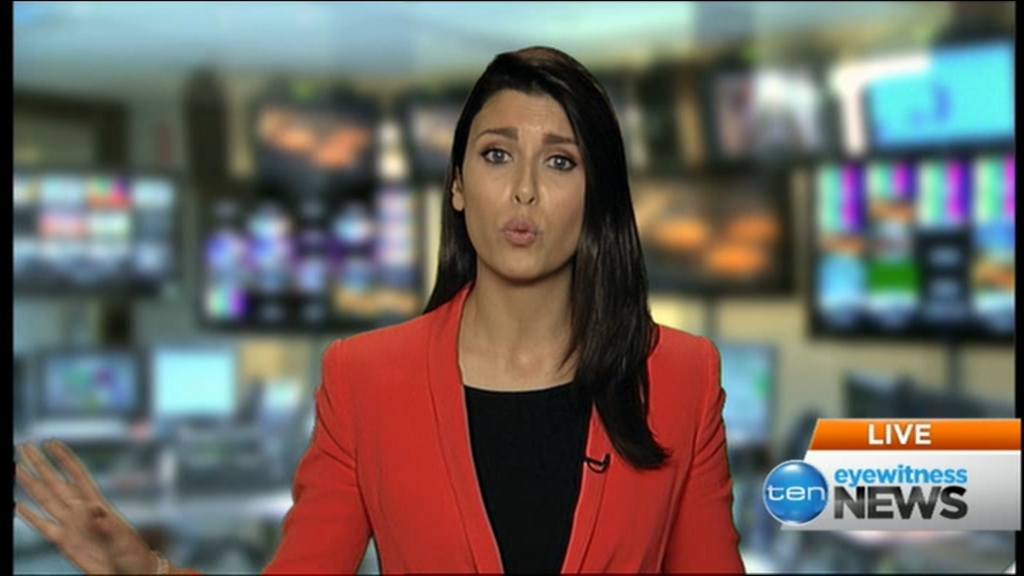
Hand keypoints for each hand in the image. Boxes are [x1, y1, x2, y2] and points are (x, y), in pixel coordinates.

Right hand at [15, 440, 160, 574]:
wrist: (129, 573)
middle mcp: (80, 511)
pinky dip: (29, 517)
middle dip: (40, 464)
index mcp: (97, 505)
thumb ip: (107, 525)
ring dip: (30, 484)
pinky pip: (42, 527)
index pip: (77, 475)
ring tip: (15, 468)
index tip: (51, 441)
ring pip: (44, 500)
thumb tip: (95, 511)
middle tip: (24, 446)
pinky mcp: (64, 543)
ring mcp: (70, 526)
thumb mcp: (123, 539)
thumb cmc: (133, 554)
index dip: (64, 458)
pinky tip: (17, 505)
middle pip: (54, 482)